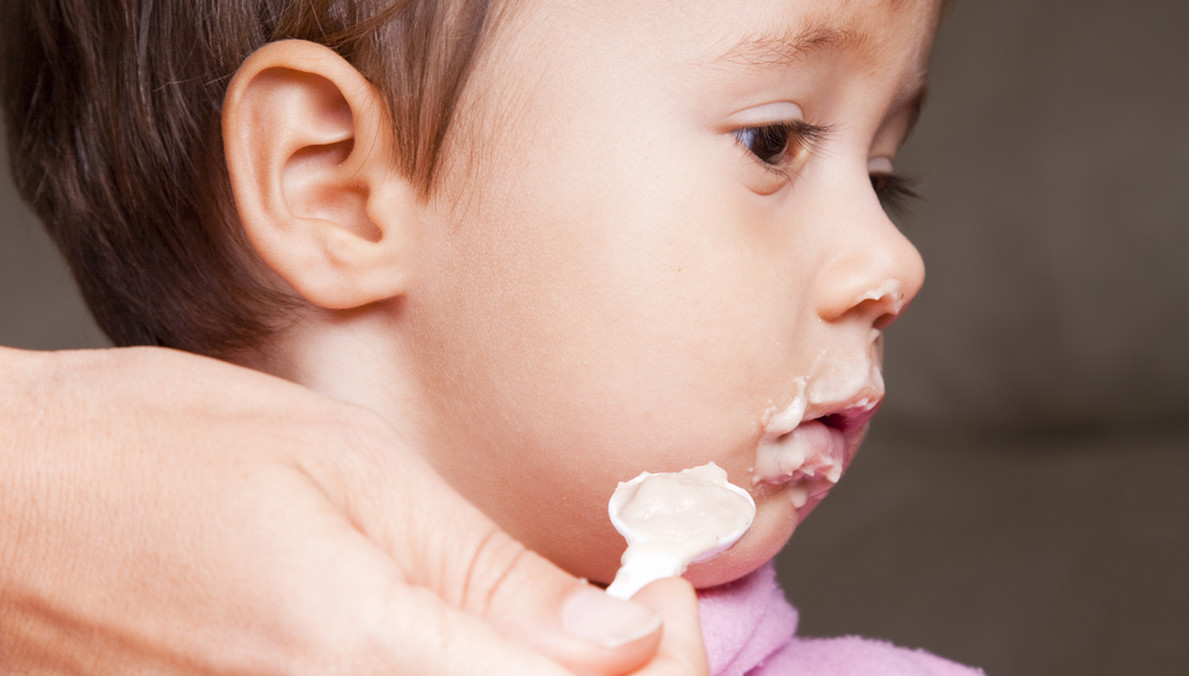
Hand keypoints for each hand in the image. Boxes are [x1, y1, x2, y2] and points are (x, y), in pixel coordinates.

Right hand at [0, 346, 705, 674]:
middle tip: (623, 605)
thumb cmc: (155, 455)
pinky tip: (476, 637)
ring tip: (558, 618)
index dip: (660, 658)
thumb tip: (620, 633)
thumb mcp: (349, 472)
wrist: (8, 505)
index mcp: (366, 660)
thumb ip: (487, 574)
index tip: (659, 589)